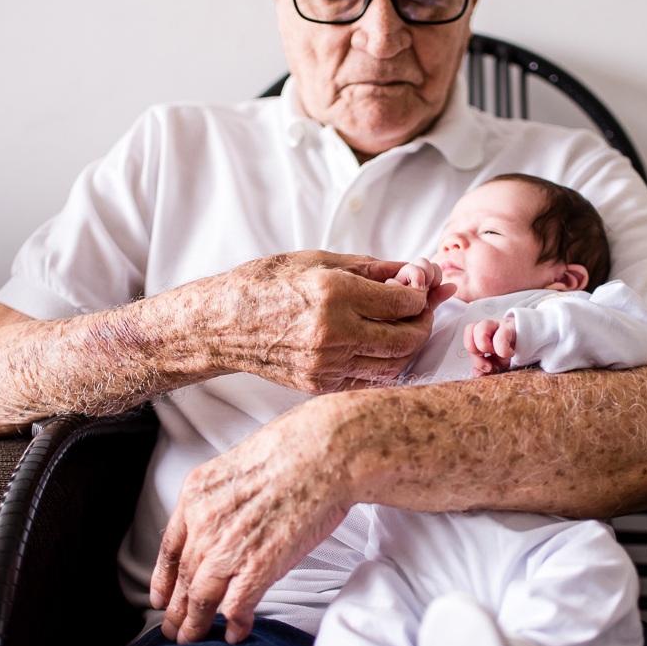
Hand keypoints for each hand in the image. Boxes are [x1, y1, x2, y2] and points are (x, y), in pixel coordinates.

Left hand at [151, 398, 352, 644]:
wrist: (321, 454)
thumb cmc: (293, 450)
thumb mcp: (238, 465)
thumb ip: (224, 497)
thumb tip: (229, 517)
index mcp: (196, 494)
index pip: (169, 547)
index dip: (162, 578)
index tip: (160, 595)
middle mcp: (205, 523)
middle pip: (182, 577)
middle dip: (175, 609)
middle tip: (172, 627)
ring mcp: (228, 548)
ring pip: (200, 598)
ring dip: (195, 624)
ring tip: (194, 638)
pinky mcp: (256, 567)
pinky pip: (235, 607)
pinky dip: (232, 624)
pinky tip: (234, 632)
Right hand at [200, 251, 451, 392]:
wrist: (222, 323)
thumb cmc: (265, 285)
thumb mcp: (319, 261)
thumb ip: (372, 268)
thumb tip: (414, 271)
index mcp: (334, 293)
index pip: (403, 301)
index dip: (422, 294)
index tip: (422, 288)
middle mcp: (333, 332)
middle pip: (407, 338)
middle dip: (424, 322)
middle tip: (423, 309)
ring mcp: (327, 364)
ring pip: (394, 365)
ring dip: (409, 347)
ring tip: (405, 327)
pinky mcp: (320, 384)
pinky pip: (370, 379)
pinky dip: (385, 363)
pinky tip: (381, 346)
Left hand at [464, 317, 515, 374]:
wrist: (532, 341)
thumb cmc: (511, 349)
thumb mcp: (497, 361)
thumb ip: (486, 367)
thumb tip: (476, 373)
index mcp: (481, 333)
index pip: (467, 337)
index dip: (472, 353)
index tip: (484, 363)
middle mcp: (488, 326)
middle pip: (470, 329)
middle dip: (477, 349)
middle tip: (490, 356)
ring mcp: (499, 324)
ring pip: (481, 327)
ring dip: (486, 346)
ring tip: (498, 353)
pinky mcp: (512, 327)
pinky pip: (501, 335)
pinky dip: (503, 349)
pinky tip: (510, 354)